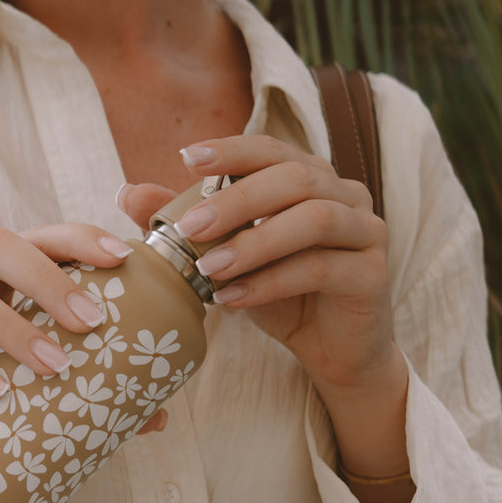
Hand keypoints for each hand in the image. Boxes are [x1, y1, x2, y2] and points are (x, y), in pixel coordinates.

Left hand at [118, 137, 413, 502]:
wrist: (333, 353)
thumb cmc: (281, 295)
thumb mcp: (228, 257)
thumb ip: (187, 223)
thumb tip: (127, 192)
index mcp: (312, 179)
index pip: (272, 149)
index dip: (233, 149)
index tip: (187, 158)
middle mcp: (347, 195)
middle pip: (295, 178)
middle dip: (237, 199)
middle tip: (189, 226)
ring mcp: (367, 231)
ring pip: (314, 219)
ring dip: (255, 242)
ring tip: (208, 268)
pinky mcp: (373, 274)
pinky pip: (321, 268)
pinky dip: (271, 282)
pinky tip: (233, 300)